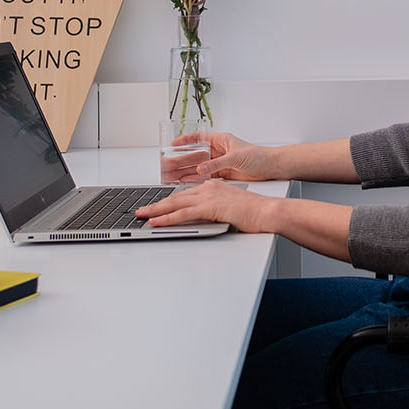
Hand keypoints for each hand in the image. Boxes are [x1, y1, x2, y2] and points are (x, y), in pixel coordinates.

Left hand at [135, 180, 272, 232]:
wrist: (266, 211)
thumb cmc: (254, 212)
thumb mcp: (230, 207)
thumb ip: (215, 209)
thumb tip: (204, 218)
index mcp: (213, 186)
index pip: (185, 194)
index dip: (168, 201)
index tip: (156, 206)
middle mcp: (208, 188)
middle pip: (176, 197)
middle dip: (156, 204)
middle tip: (141, 210)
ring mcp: (208, 196)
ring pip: (175, 203)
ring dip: (156, 210)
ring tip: (142, 215)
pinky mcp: (210, 207)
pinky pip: (183, 214)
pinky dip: (167, 218)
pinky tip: (156, 222)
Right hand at [170, 131, 274, 181]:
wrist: (271, 167)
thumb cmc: (259, 156)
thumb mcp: (235, 157)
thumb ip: (217, 163)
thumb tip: (201, 168)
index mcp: (221, 140)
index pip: (198, 137)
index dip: (185, 140)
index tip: (173, 145)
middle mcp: (219, 150)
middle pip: (195, 153)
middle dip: (182, 159)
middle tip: (168, 164)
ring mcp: (220, 163)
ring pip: (199, 166)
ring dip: (186, 170)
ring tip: (172, 175)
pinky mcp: (223, 174)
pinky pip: (206, 176)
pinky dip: (196, 179)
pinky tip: (186, 182)